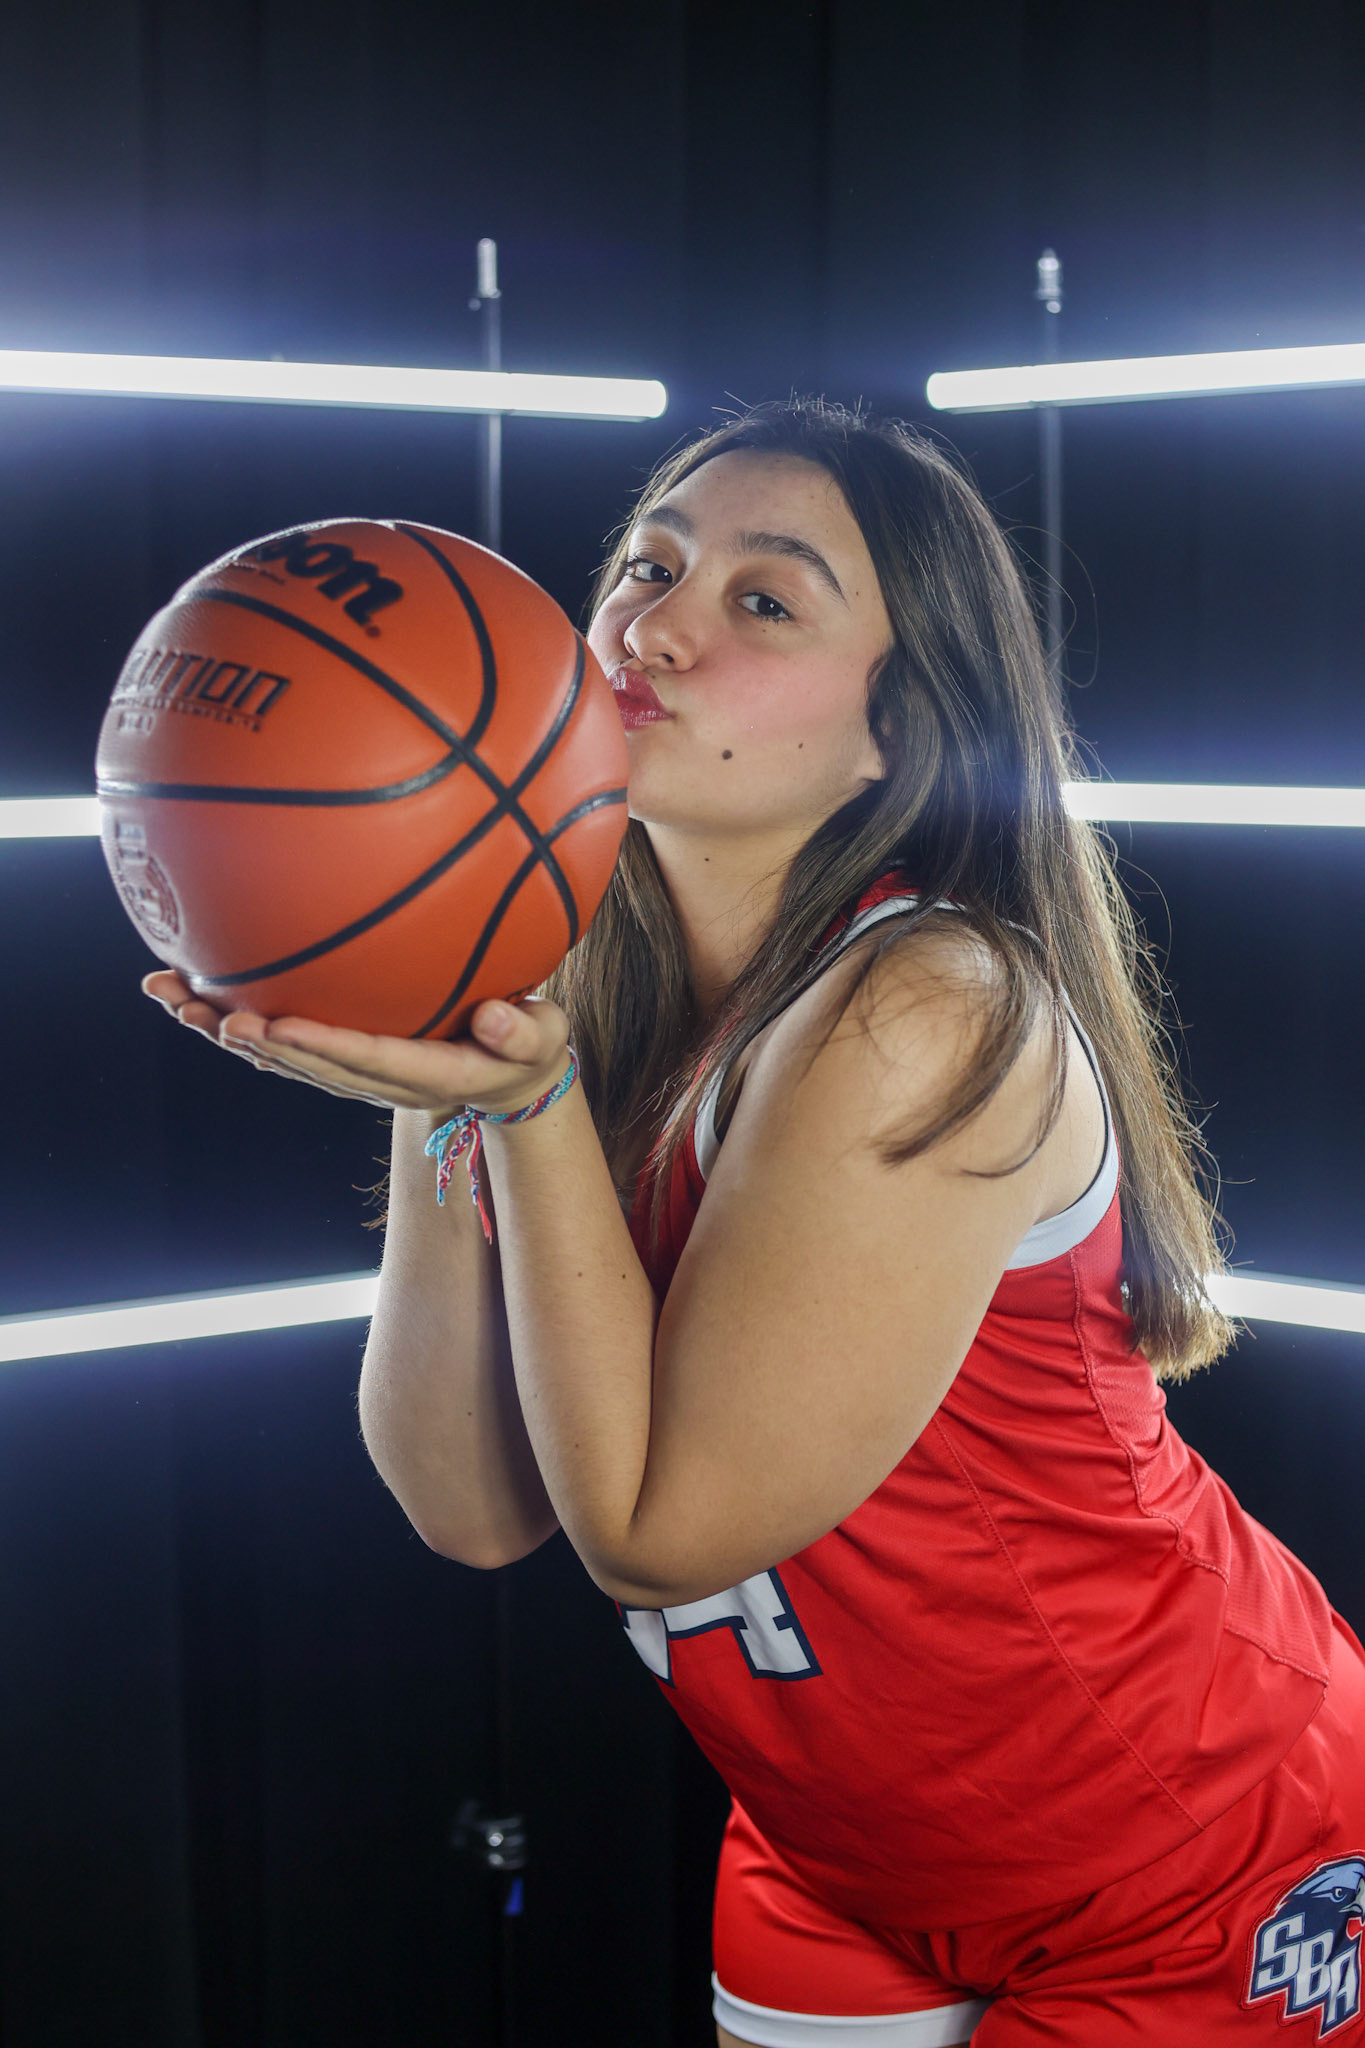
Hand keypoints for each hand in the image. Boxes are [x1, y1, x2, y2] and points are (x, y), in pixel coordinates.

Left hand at [141, 971, 572, 1117]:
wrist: (509, 1077)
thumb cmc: (530, 1047)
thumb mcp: (542, 1039)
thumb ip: (524, 1029)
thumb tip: (494, 1014)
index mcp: (425, 1072)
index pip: (365, 1058)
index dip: (319, 1044)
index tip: (277, 1024)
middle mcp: (375, 1077)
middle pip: (303, 1064)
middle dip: (253, 1040)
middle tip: (207, 1013)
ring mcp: (350, 1069)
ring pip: (276, 1056)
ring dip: (219, 1029)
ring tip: (168, 993)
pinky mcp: (338, 1055)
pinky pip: (278, 1041)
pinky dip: (231, 1019)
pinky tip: (189, 986)